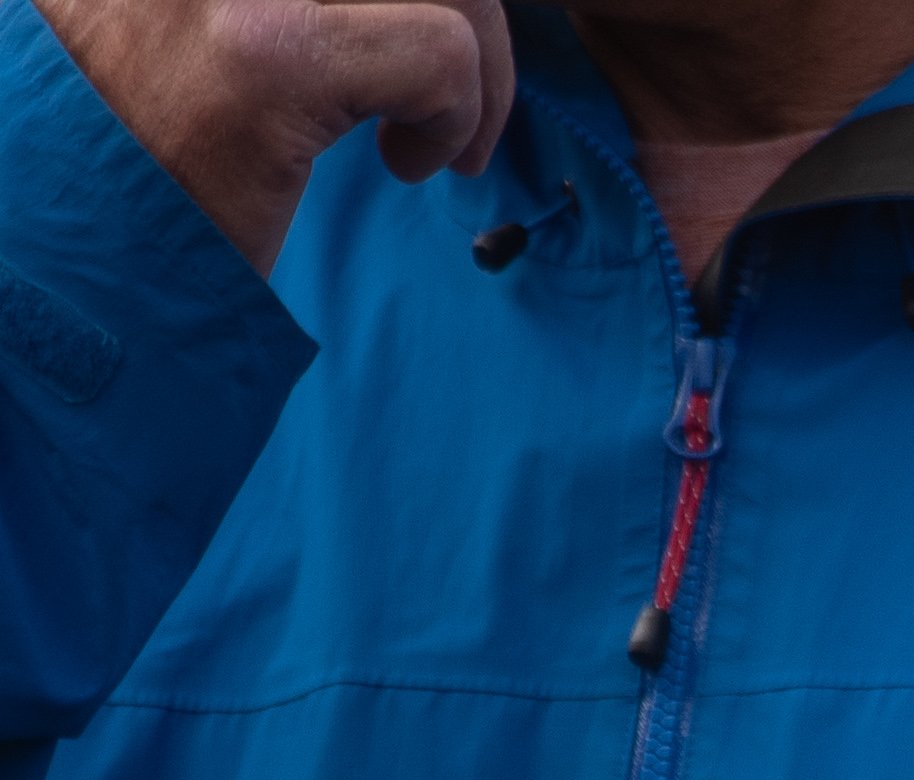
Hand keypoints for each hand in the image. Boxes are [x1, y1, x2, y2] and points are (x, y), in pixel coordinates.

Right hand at [36, 0, 518, 270]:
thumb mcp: (188, 14)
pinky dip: (458, 114)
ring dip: (477, 58)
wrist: (57, 245)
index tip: (410, 44)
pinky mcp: (265, 54)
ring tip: (443, 140)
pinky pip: (439, 51)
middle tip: (458, 94)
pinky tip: (407, 166)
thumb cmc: (127, 137)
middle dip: (465, 6)